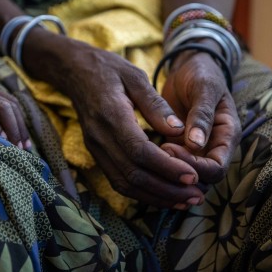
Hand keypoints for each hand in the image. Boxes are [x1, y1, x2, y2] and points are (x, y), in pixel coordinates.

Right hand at [39, 38, 207, 207]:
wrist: (74, 72)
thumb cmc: (108, 70)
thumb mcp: (135, 76)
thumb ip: (156, 104)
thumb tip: (179, 130)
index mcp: (111, 115)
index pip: (139, 151)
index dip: (166, 167)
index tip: (193, 175)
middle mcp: (100, 137)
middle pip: (133, 174)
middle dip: (167, 189)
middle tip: (196, 196)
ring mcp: (96, 148)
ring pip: (125, 184)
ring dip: (156, 197)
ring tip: (185, 201)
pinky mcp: (96, 154)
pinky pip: (118, 181)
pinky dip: (142, 193)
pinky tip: (164, 195)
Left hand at [161, 48, 240, 184]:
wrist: (189, 67)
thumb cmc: (202, 74)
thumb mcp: (205, 88)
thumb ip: (201, 114)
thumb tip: (197, 143)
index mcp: (227, 136)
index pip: (216, 169)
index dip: (194, 167)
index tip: (169, 147)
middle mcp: (214, 148)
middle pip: (201, 180)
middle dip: (178, 172)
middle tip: (156, 152)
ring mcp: (197, 150)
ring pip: (185, 177)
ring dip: (167, 171)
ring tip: (149, 153)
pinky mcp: (180, 147)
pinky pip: (172, 165)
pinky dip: (160, 164)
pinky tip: (145, 153)